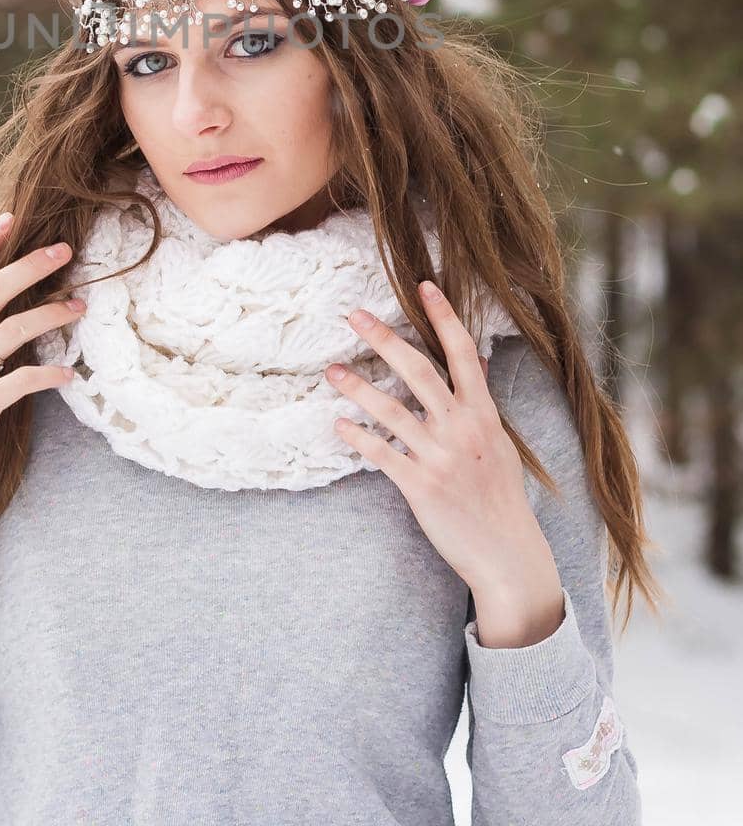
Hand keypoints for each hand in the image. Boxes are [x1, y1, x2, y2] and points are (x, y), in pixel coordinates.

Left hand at [326, 280, 550, 595]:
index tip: (424, 285)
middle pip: (418, 370)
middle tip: (354, 314)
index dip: (443, 317)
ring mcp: (440, 457)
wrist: (507, 555)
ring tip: (332, 370)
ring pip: (391, 410)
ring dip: (358, 387)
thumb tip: (475, 360)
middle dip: (384, 338)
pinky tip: (338, 424)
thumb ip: (481, 402)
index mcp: (483, 414)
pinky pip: (382, 454)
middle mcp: (462, 429)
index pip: (462, 353)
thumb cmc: (501, 497)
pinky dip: (358, 436)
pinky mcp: (420, 487)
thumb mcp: (499, 443)